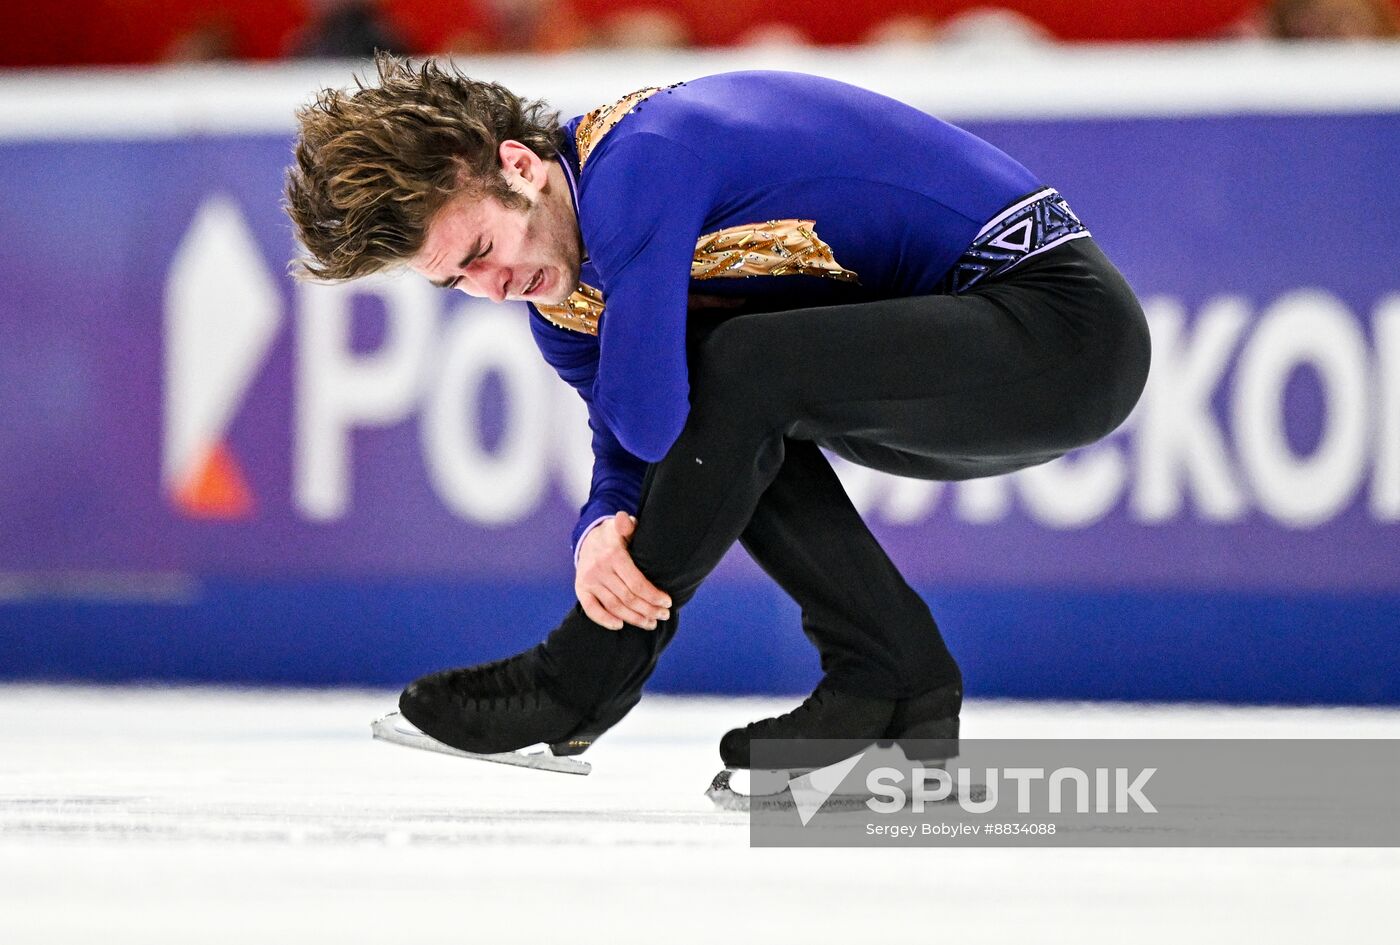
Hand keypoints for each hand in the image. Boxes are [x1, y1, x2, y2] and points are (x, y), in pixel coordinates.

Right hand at [575, 511, 671, 630]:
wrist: (587, 538)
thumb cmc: (614, 536)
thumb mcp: (621, 527)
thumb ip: (627, 525)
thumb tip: (625, 519)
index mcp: (613, 555)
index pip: (637, 583)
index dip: (653, 596)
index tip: (667, 602)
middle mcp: (599, 569)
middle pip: (628, 598)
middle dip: (649, 609)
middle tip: (664, 615)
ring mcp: (589, 581)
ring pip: (614, 606)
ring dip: (634, 618)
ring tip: (650, 623)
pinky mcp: (581, 589)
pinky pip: (591, 609)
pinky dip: (605, 620)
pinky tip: (620, 625)